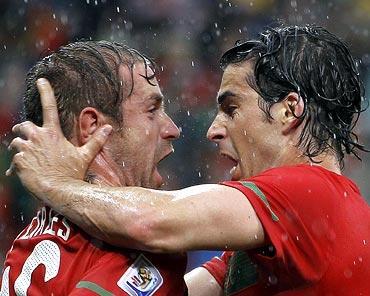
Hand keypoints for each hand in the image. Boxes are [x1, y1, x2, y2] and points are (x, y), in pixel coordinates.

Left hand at [6, 78, 111, 198]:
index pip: (49, 107)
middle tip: (24, 135)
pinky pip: (13, 159)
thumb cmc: (72, 173)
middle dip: (22, 130)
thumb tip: (109, 128)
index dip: (46, 91)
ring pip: (16, 143)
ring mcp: (26, 149)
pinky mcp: (18, 161)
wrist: (59, 190)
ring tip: (28, 158)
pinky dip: (16, 166)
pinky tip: (22, 174)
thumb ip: (96, 141)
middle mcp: (37, 137)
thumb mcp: (85, 156)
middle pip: (23, 125)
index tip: (41, 80)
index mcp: (53, 133)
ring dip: (20, 148)